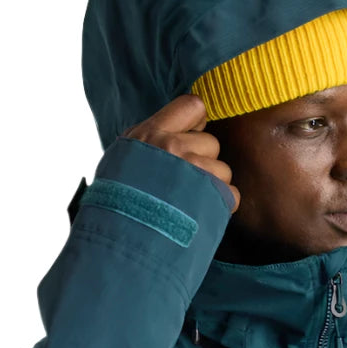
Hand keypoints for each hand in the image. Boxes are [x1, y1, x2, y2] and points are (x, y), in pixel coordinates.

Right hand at [124, 95, 239, 211]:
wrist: (114, 242)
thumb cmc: (114, 204)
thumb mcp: (122, 160)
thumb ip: (150, 143)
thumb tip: (173, 133)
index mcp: (149, 134)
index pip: (193, 105)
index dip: (197, 123)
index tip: (189, 139)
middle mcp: (172, 147)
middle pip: (212, 142)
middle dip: (204, 161)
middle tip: (183, 183)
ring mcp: (192, 172)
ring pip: (223, 170)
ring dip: (212, 186)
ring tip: (188, 202)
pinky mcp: (208, 197)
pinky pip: (231, 194)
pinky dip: (222, 206)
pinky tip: (200, 214)